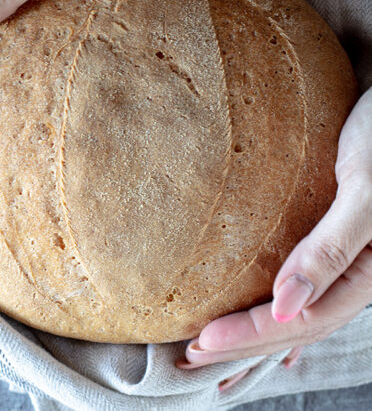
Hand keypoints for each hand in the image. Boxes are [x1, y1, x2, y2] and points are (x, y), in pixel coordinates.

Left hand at [176, 86, 371, 389]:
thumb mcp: (363, 189)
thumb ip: (330, 248)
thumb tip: (285, 305)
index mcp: (364, 273)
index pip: (299, 318)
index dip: (250, 334)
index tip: (201, 341)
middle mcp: (353, 275)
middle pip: (292, 323)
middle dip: (243, 346)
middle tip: (191, 356)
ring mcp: (341, 263)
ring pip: (292, 311)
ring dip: (252, 336)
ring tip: (214, 352)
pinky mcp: (329, 243)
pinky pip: (299, 290)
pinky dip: (274, 313)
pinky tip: (264, 320)